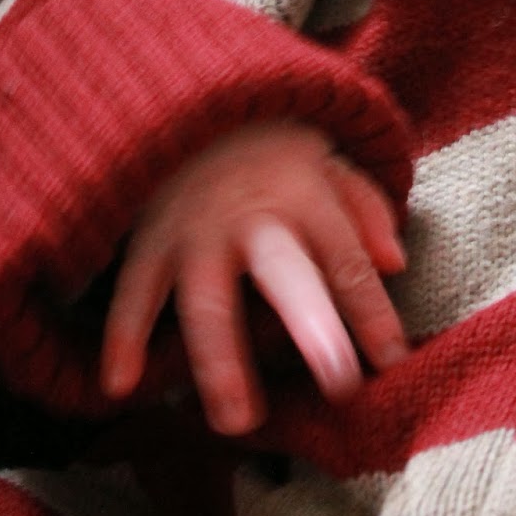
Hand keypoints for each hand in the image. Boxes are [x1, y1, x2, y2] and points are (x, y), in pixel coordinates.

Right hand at [100, 119, 407, 433]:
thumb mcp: (328, 157)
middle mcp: (254, 216)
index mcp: (306, 194)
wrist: (192, 94)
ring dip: (220, 360)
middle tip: (338, 381)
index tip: (392, 363)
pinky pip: (134, 290)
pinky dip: (122, 334)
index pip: (347, 260)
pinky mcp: (149, 237)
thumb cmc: (270, 143)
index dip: (372, 312)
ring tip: (235, 421)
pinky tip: (119, 384)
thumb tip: (396, 263)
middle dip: (313, 323)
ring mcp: (197, 229)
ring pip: (207, 299)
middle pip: (286, 273)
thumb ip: (365, 207)